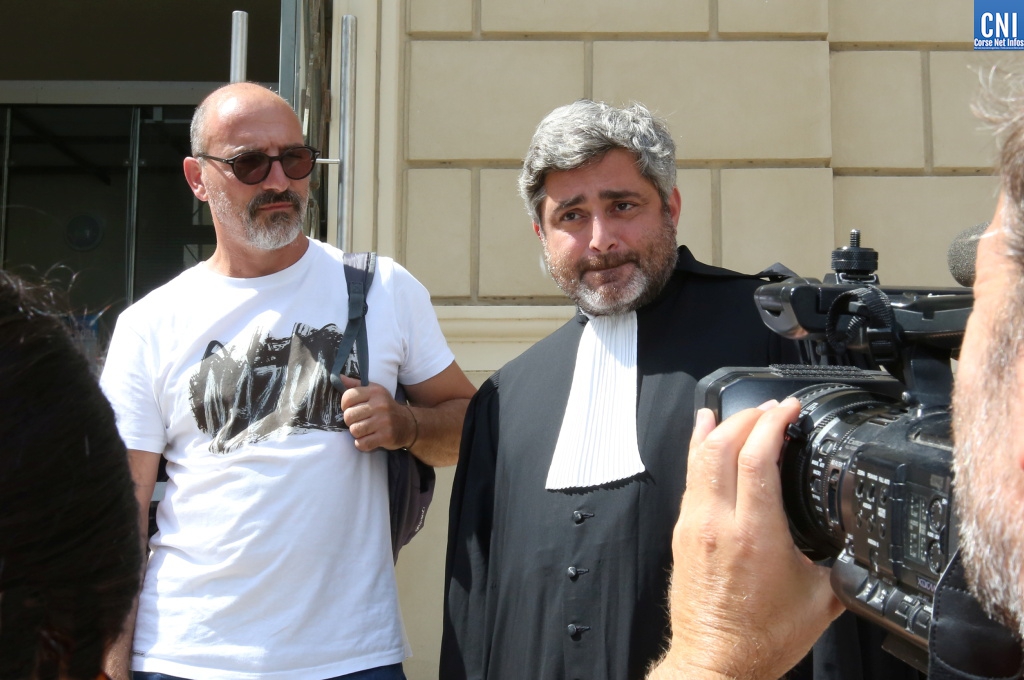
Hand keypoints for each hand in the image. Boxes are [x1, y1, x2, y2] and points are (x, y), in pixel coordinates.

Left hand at [338, 375, 415, 451]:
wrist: (408, 424)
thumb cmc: (385, 407)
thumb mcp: (374, 392)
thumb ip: (356, 385)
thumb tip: (339, 377)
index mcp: (375, 391)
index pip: (348, 397)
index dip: (345, 405)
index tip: (351, 409)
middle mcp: (380, 405)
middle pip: (349, 415)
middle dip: (350, 421)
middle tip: (359, 421)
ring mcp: (384, 421)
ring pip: (354, 430)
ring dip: (356, 433)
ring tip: (364, 430)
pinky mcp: (386, 436)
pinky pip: (362, 443)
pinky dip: (362, 444)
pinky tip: (369, 439)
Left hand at [652, 398, 843, 679]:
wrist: (716, 662)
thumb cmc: (760, 638)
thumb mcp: (820, 598)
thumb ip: (841, 562)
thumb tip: (858, 541)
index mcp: (754, 533)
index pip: (758, 456)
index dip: (773, 422)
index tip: (789, 409)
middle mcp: (717, 523)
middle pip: (721, 446)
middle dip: (747, 417)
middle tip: (770, 409)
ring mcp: (693, 526)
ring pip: (697, 459)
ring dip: (716, 428)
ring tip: (729, 410)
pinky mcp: (682, 535)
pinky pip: (690, 481)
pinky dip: (699, 454)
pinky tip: (705, 445)